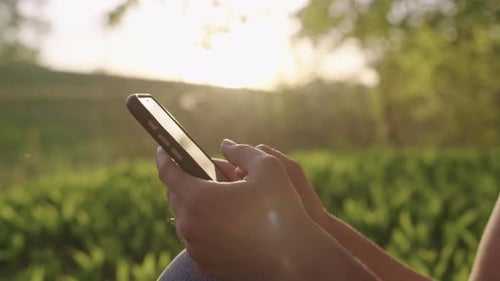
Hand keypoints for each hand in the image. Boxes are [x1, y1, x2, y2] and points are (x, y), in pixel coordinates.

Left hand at [156, 140, 333, 279]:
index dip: (165, 156)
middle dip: (184, 180)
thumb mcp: (268, 167)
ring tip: (214, 195)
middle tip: (199, 171)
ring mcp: (197, 248)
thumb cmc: (283, 210)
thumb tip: (226, 145)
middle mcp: (191, 226)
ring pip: (186, 220)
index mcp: (199, 199)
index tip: (165, 148)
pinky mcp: (206, 265)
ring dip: (194, 205)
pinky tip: (223, 221)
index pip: (168, 172)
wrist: (296, 261)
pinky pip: (197, 240)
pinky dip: (204, 227)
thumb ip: (242, 151)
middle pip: (175, 196)